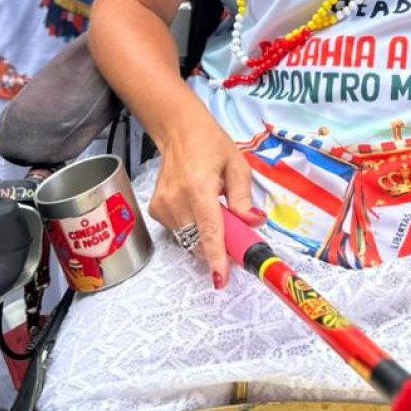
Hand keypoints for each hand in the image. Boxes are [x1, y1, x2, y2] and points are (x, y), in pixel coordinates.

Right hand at [148, 111, 264, 287]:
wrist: (179, 131)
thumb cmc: (210, 145)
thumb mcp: (237, 165)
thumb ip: (244, 198)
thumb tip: (254, 223)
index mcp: (198, 187)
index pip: (209, 229)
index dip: (217, 256)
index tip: (221, 279)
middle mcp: (176, 199)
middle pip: (200, 241)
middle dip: (220, 246)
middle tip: (236, 233)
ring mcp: (162, 206)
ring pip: (190, 240)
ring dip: (206, 236)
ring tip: (213, 209)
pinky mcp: (156, 210)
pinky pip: (180, 232)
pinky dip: (193, 228)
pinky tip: (197, 207)